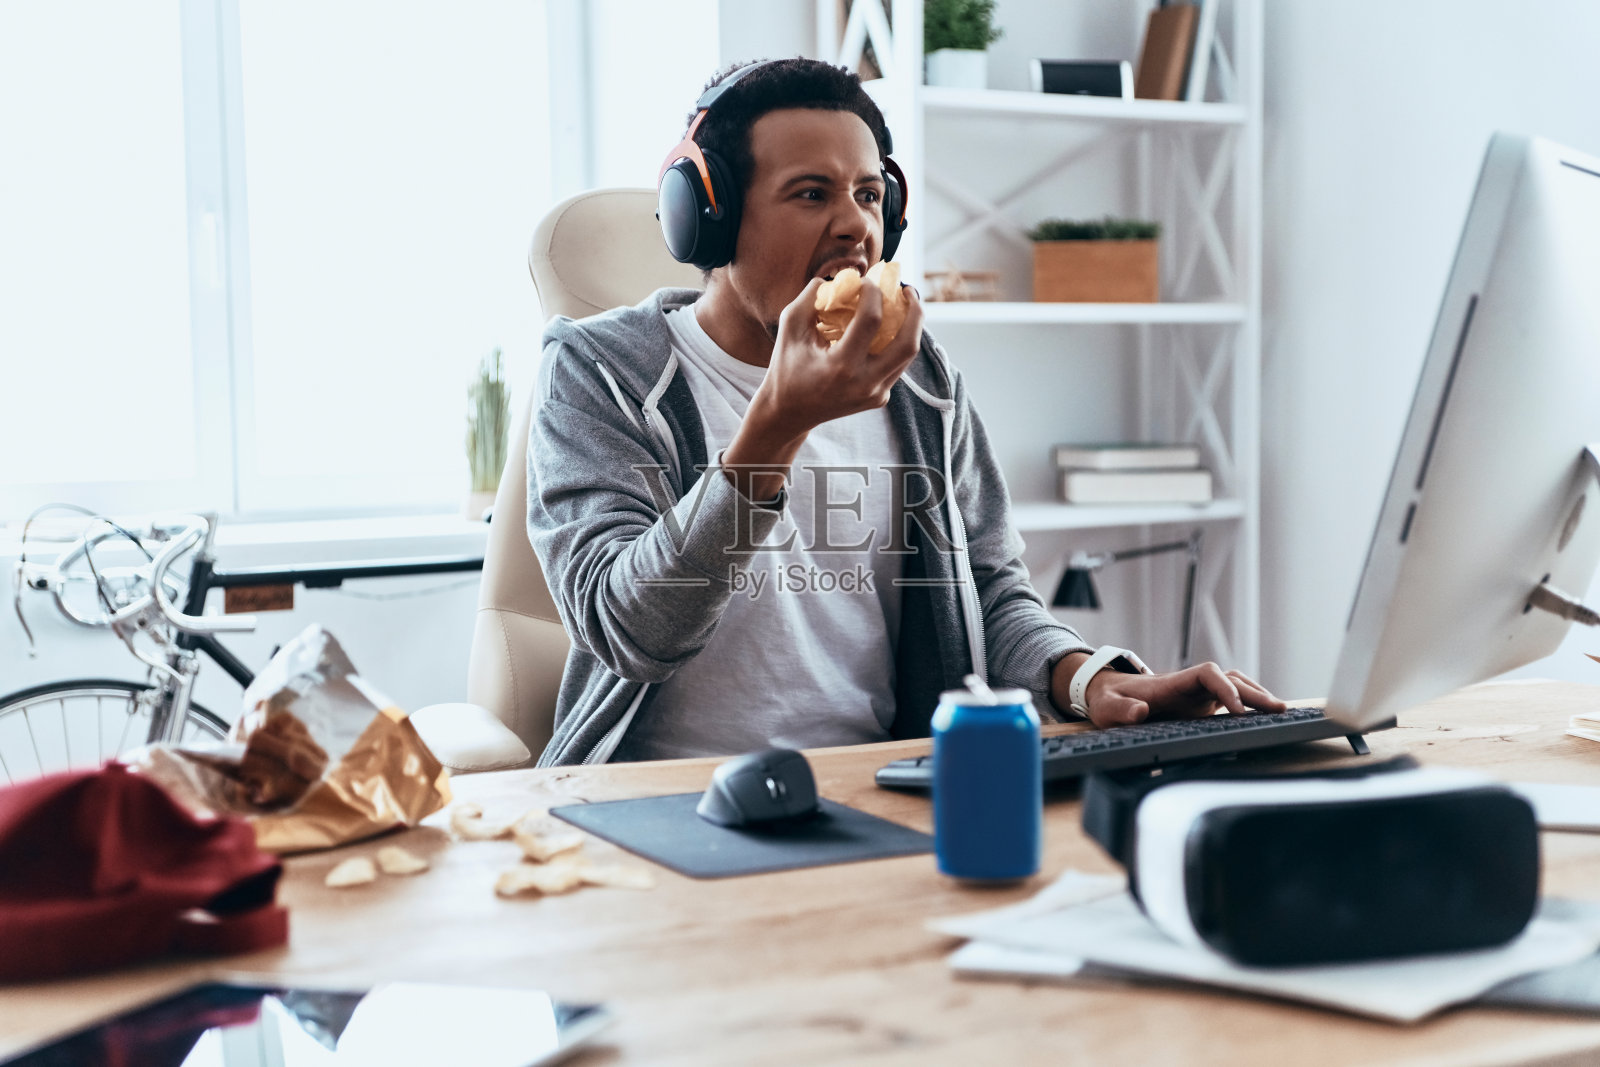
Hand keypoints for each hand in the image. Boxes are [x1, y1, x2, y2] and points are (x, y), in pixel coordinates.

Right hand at [723, 278, 923, 499]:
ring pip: (908, 356)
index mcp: (840, 367)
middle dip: (915, 311)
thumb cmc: (786, 368)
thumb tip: (838, 278)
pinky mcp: (879, 399)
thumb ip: (810, 298)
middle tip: (908, 290)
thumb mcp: (789, 329)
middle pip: (908, 343)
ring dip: (911, 327)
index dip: (874, 293)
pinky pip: (897, 366)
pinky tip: (890, 327)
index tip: (867, 281)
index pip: (871, 321)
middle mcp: (864, 384)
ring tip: (905, 305)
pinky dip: (896, 343)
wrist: (788, 414)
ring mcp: (875, 395)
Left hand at [1051, 655, 1287, 728]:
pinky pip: (1230, 697)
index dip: (1225, 688)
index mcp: (1172, 682)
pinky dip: (1249, 703)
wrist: (1108, 694)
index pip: (1207, 674)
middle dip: (1253, 691)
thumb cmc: (1109, 700)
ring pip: (1234, 685)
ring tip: (1280, 711)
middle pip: (1229, 678)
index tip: (1237, 709)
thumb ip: (1121, 710)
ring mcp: (1197, 693)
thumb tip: (1139, 711)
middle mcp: (1189, 684)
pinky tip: (1264, 715)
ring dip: (1256, 695)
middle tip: (1277, 709)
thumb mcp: (1108, 707)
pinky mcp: (1200, 704)